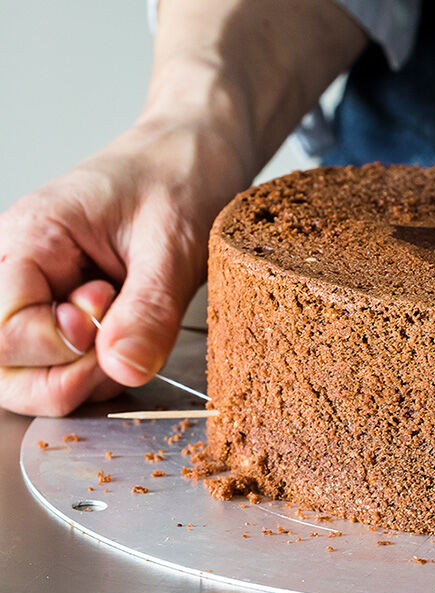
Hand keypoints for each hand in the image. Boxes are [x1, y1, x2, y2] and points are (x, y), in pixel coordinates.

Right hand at [0, 0, 365, 417]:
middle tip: (124, 336)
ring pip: (32, 376)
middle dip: (69, 375)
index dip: (60, 348)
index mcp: (28, 240)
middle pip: (5, 367)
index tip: (109, 320)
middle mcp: (18, 270)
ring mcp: (40, 295)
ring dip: (89, 376)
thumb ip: (148, 311)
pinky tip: (134, 331)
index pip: (3, 334)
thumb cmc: (178, 178)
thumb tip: (124, 369)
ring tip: (131, 322)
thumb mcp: (173, 245)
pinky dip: (104, 368)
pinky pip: (67, 367)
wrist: (197, 155)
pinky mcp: (68, 312)